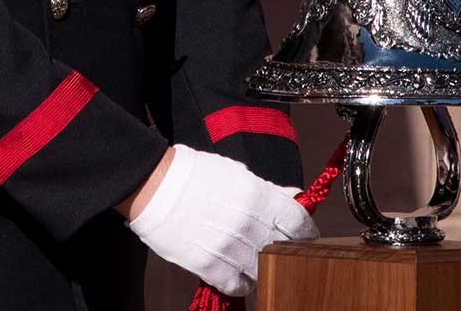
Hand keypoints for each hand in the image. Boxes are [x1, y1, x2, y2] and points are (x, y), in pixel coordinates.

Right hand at [123, 143, 318, 295]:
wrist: (154, 186)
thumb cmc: (194, 174)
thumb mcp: (237, 173)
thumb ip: (268, 190)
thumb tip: (294, 198)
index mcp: (257, 196)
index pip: (298, 222)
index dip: (306, 232)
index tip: (306, 236)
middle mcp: (248, 224)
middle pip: (283, 248)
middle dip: (283, 248)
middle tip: (277, 246)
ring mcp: (229, 247)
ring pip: (263, 271)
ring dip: (262, 266)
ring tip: (251, 258)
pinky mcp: (209, 265)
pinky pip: (239, 285)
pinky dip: (241, 282)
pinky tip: (235, 270)